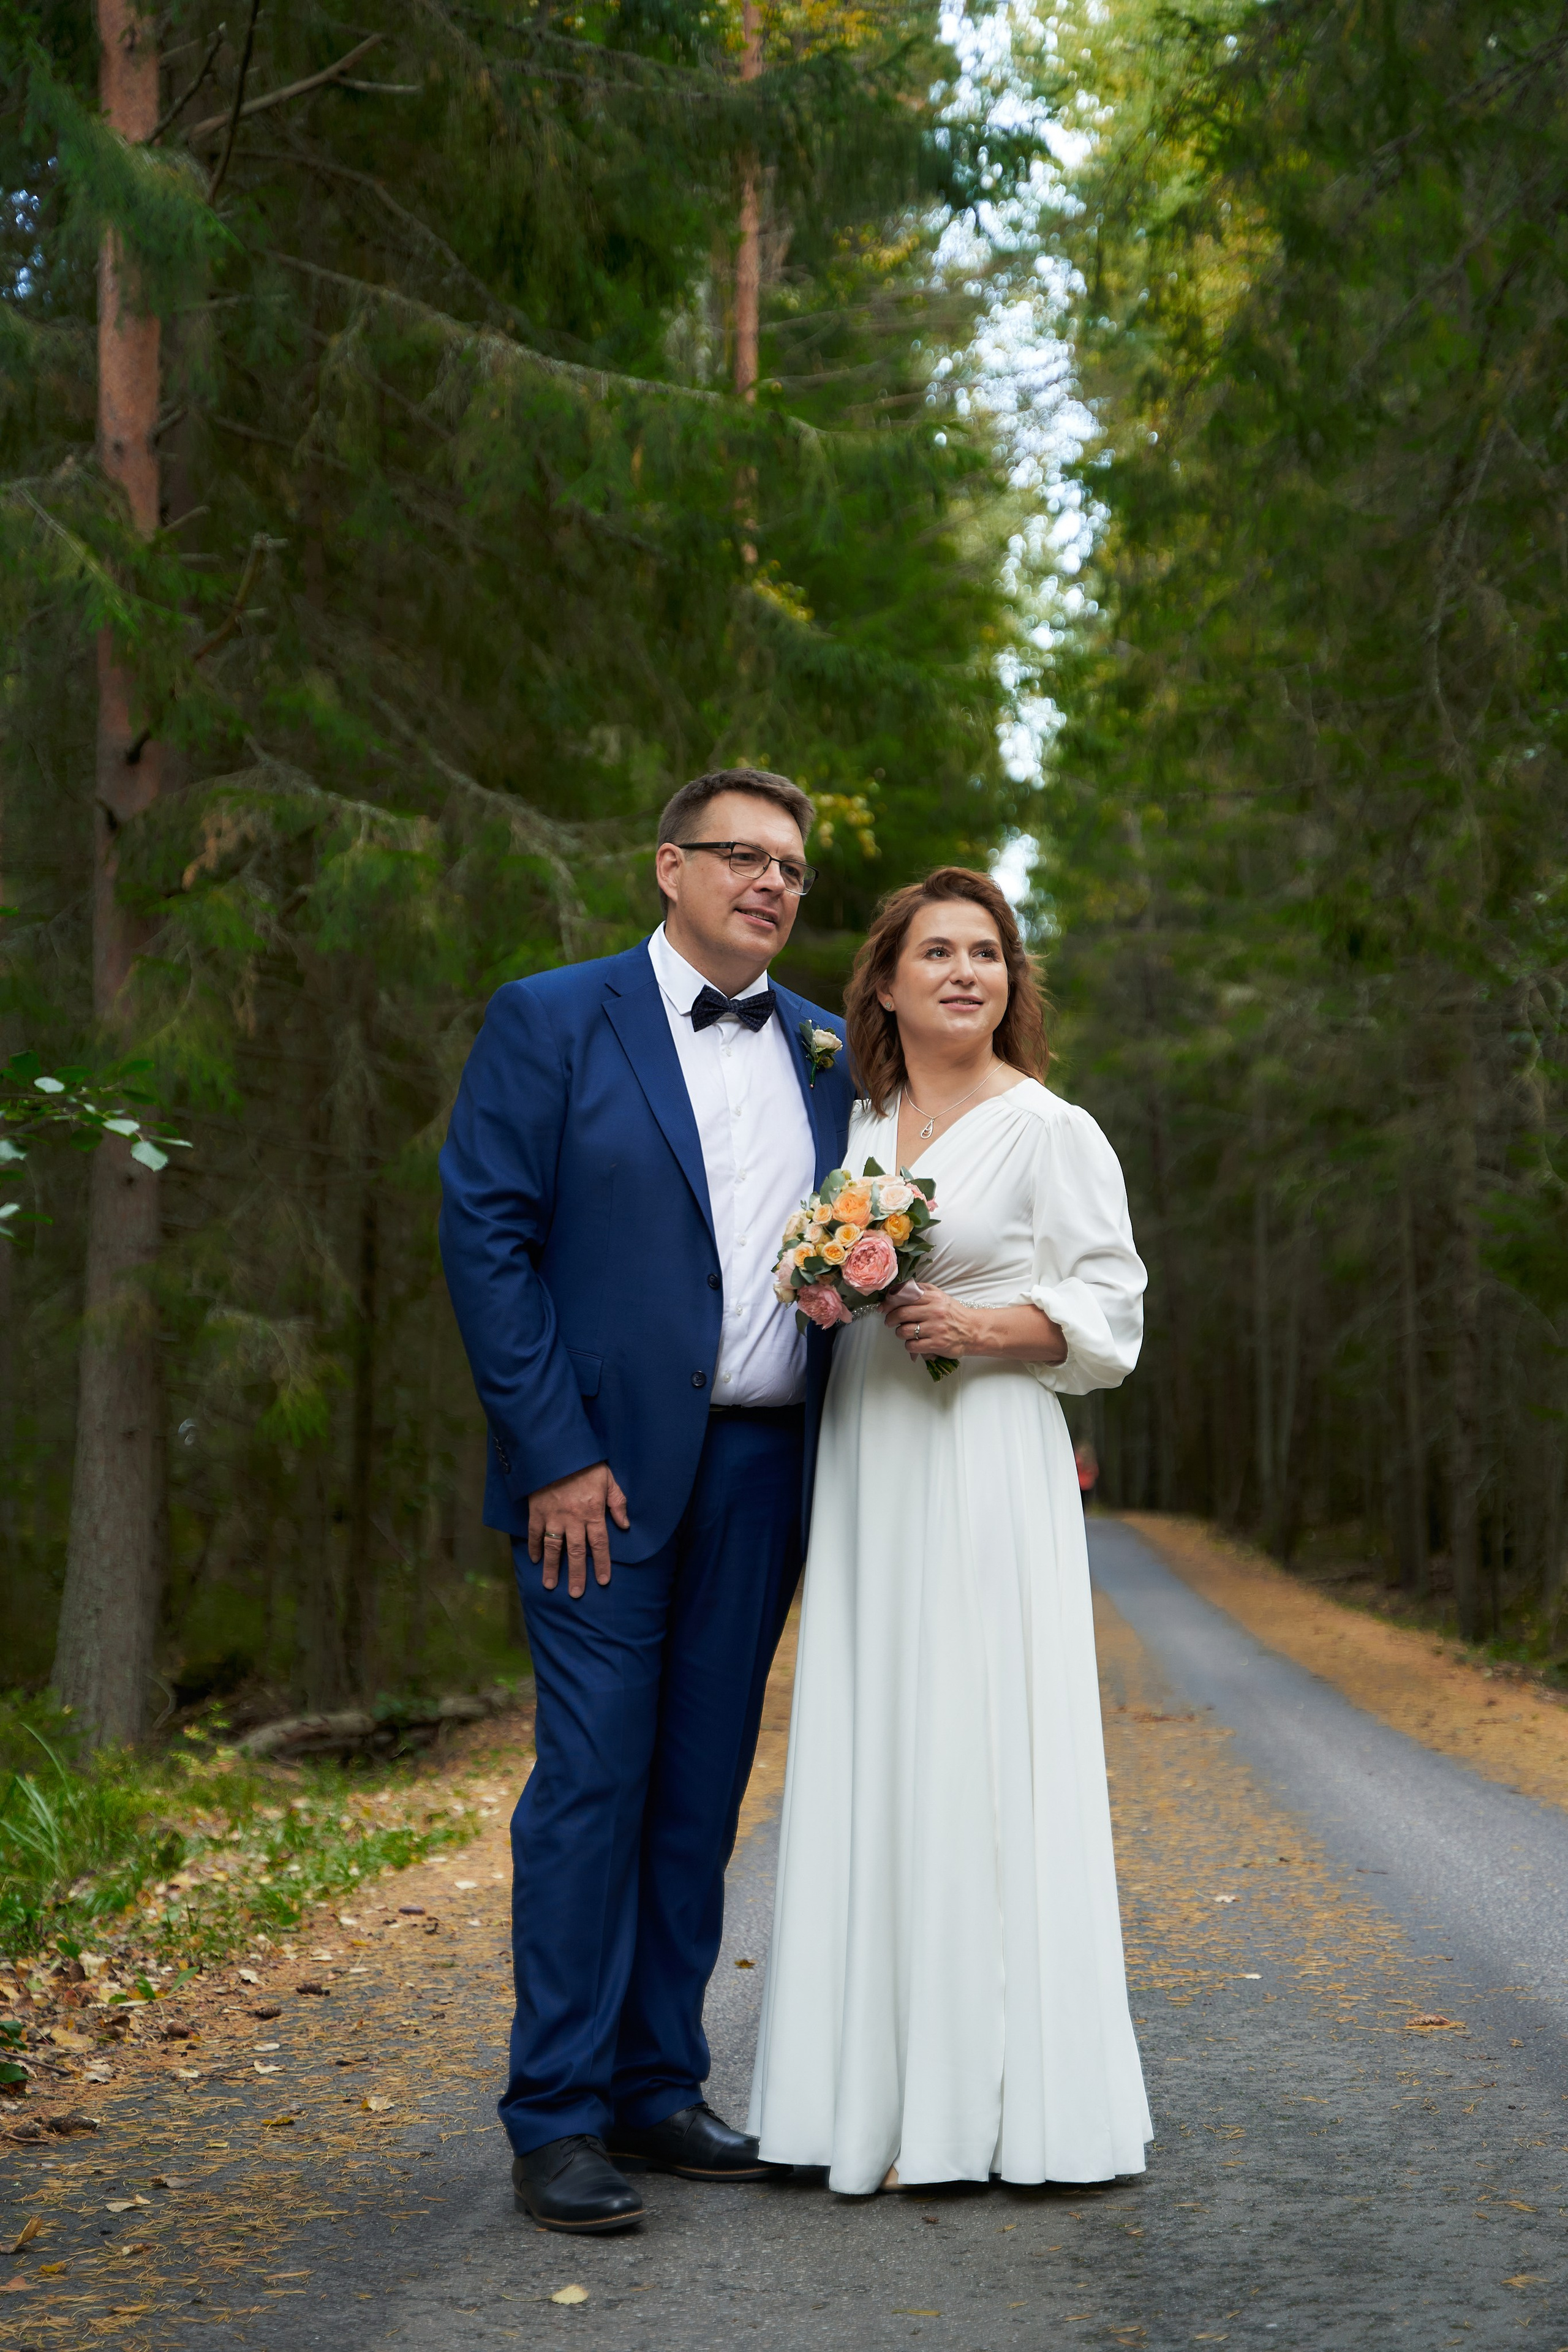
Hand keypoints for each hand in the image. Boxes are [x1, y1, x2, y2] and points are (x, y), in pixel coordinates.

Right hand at [527, 1461, 629, 1596]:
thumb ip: (618, 1502)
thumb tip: (625, 1525)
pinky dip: (534, 1547)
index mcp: (592, 1513)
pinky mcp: (537, 1511)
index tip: (602, 1581)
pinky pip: (535, 1533)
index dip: (601, 1564)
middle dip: (577, 1574)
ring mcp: (553, 1516)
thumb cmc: (586, 1464)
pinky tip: (534, 1559)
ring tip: (550, 1585)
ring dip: (552, 1568)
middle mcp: (573, 1519)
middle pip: (576, 1552)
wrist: (556, 1450)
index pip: (599, 1544)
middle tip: (576, 1594)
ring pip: (553, 1548)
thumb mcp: (608, 1479)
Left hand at [883, 1282, 975, 1362]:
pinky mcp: (937, 1344)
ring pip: (904, 1331)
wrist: (973, 1331)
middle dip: (890, 1319)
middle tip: (889, 1322)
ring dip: (900, 1333)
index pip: (905, 1297)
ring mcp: (936, 1329)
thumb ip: (921, 1290)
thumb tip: (898, 1289)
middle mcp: (935, 1312)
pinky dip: (909, 1345)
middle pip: (901, 1314)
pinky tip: (915, 1342)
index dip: (889, 1302)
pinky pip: (912, 1346)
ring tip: (905, 1332)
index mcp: (934, 1298)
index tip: (884, 1308)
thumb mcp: (940, 1295)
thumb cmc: (953, 1313)